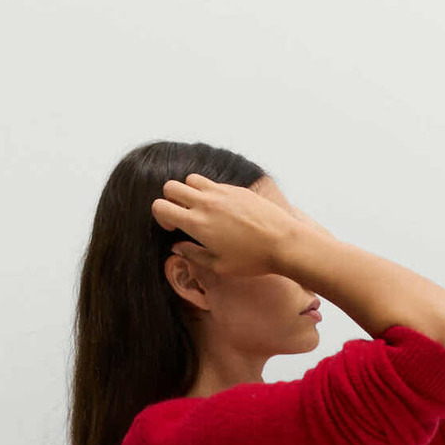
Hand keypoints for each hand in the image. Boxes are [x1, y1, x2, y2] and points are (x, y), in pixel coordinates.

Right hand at [151, 174, 295, 277]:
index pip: (160, 206)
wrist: (285, 243)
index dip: (161, 216)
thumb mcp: (219, 266)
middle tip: (184, 216)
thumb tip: (177, 247)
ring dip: (190, 191)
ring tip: (202, 209)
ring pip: (191, 179)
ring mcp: (222, 192)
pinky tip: (224, 209)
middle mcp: (206, 202)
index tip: (175, 228)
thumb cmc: (253, 259)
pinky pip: (214, 183)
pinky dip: (211, 192)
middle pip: (171, 186)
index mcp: (197, 222)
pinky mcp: (237, 189)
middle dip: (171, 200)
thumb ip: (193, 255)